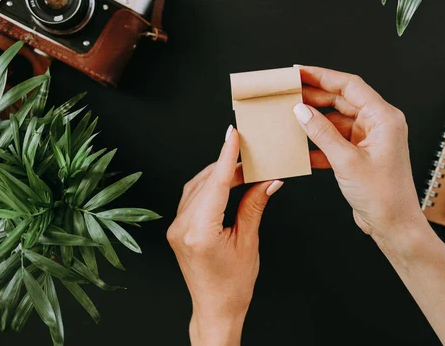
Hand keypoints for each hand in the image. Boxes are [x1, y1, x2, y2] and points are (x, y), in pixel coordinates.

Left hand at [167, 126, 282, 345]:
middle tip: (253, 157)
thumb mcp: (248, 242)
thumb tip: (268, 181)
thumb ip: (254, 206)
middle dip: (228, 166)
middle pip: (206, 182)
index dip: (226, 156)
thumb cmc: (234, 285)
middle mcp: (182, 227)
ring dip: (218, 174)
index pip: (215, 184)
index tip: (233, 134)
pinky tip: (225, 183)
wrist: (215, 309)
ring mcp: (176, 228)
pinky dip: (209, 186)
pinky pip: (191, 198)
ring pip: (196, 187)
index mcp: (200, 232)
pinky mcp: (177, 229)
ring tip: (243, 169)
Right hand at [294, 66, 424, 246]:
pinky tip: (300, 146)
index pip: (350, 85)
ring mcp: (369, 139)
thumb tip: (301, 110)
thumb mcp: (347, 161)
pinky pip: (335, 140)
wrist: (394, 225)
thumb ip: (322, 133)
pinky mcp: (360, 154)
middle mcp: (378, 124)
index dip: (322, 75)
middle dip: (314, 95)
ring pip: (336, 120)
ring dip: (314, 120)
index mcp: (383, 118)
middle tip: (289, 91)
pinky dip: (318, 142)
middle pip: (342, 99)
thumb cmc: (383, 195)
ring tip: (290, 115)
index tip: (300, 72)